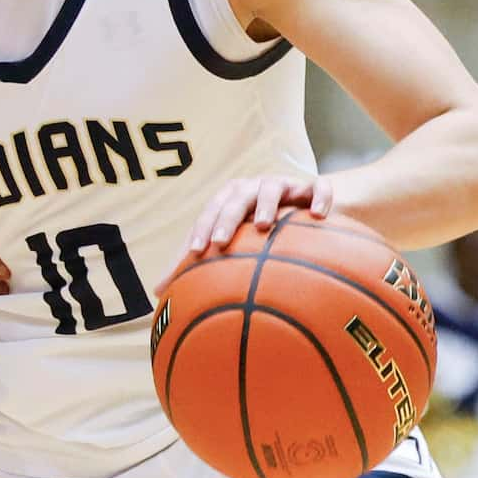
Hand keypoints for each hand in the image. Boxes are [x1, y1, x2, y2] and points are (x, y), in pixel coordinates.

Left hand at [163, 173, 332, 288]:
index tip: (196, 252)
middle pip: (236, 198)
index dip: (202, 229)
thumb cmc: (256, 228)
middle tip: (220, 242)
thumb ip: (196, 263)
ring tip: (263, 225)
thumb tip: (157, 293)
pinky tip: (319, 215)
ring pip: (272, 187)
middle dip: (227, 218)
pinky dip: (320, 197)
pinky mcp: (313, 188)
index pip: (211, 212)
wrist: (303, 203)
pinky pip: (319, 188)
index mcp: (231, 199)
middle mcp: (254, 188)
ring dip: (265, 203)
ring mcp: (285, 185)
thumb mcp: (230, 242)